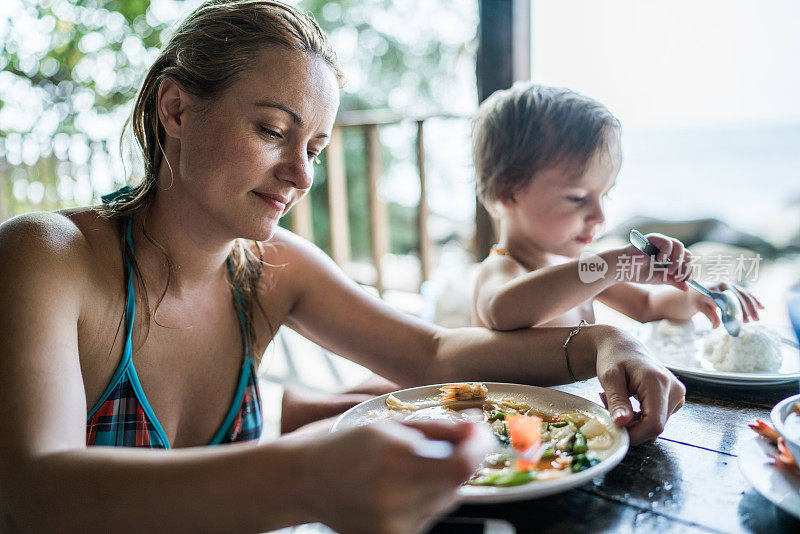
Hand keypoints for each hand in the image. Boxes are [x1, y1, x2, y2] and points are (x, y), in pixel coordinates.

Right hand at [300, 419, 492, 533]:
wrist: (307, 482)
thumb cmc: (348, 448)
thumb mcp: (392, 427)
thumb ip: (439, 431)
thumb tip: (477, 431)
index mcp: (395, 461)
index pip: (461, 466)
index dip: (479, 450)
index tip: (480, 436)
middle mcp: (395, 499)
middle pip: (455, 485)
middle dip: (454, 464)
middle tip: (433, 450)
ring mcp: (393, 526)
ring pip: (444, 503)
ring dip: (437, 485)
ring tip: (403, 473)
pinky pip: (427, 518)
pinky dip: (422, 503)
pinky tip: (395, 492)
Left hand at [594, 326, 685, 444]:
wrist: (622, 345)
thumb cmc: (613, 357)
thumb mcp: (609, 377)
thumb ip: (617, 401)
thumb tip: (622, 423)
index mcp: (658, 382)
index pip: (654, 423)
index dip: (635, 434)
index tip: (615, 432)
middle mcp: (674, 389)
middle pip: (655, 426)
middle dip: (630, 425)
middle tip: (608, 407)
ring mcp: (677, 394)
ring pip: (655, 424)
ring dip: (633, 421)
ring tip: (615, 401)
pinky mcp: (674, 398)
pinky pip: (657, 418)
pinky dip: (639, 417)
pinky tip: (626, 402)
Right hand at [615, 233, 693, 289]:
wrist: (622, 268)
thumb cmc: (638, 272)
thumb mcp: (660, 279)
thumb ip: (673, 281)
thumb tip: (687, 289)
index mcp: (671, 256)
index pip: (687, 260)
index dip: (689, 269)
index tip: (686, 280)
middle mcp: (667, 247)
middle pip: (686, 253)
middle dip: (685, 267)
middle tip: (677, 276)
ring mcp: (660, 242)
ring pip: (679, 246)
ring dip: (677, 261)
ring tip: (668, 270)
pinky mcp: (653, 238)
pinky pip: (667, 242)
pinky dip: (667, 252)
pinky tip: (660, 260)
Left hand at [688, 282, 763, 327]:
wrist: (697, 291)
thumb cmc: (698, 300)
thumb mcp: (700, 307)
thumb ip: (709, 315)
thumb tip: (716, 326)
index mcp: (714, 288)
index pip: (726, 299)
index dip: (732, 310)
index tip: (737, 320)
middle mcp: (724, 285)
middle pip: (737, 297)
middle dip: (744, 310)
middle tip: (748, 322)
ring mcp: (731, 286)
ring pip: (744, 295)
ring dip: (752, 307)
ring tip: (756, 319)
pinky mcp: (736, 289)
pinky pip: (747, 294)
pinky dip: (755, 301)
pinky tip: (763, 308)